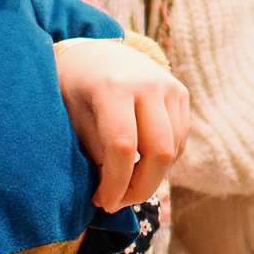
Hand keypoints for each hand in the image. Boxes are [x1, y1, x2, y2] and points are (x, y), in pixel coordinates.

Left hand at [55, 36, 193, 208]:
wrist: (94, 51)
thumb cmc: (75, 88)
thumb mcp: (73, 118)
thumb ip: (96, 152)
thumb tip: (115, 190)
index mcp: (113, 86)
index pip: (123, 146)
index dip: (115, 183)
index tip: (101, 201)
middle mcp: (147, 83)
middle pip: (159, 152)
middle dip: (140, 188)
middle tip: (117, 202)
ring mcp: (169, 86)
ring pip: (174, 149)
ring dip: (152, 178)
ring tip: (125, 185)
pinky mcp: (180, 93)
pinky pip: (180, 140)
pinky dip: (162, 161)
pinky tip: (139, 165)